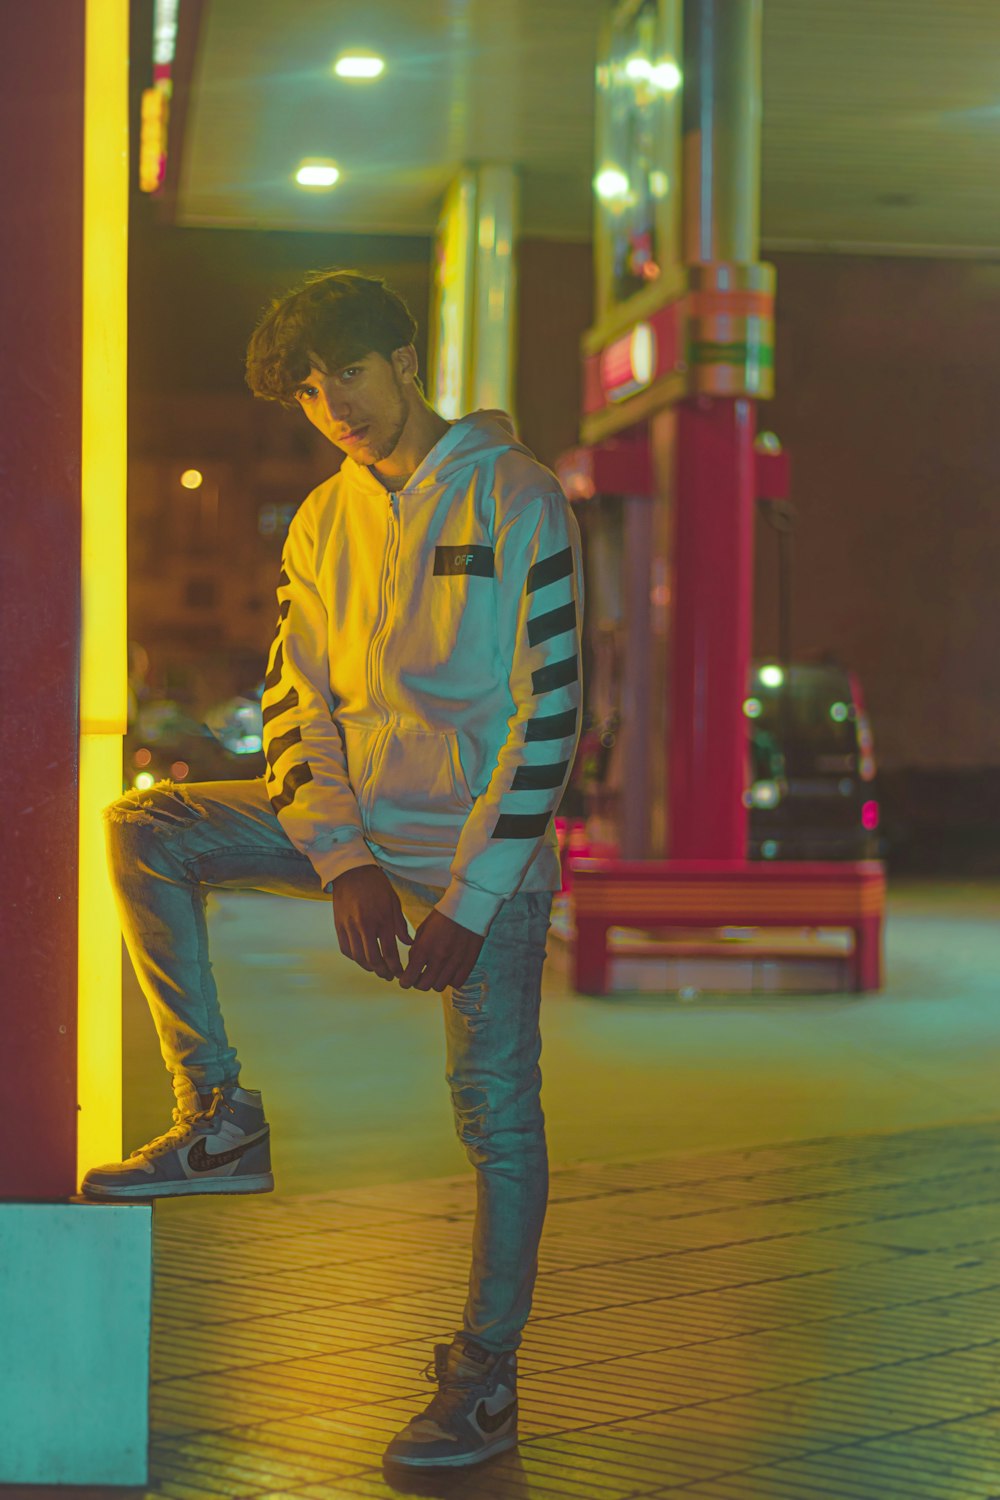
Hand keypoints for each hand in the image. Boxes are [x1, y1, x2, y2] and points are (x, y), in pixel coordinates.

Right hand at [330, 865, 410, 980]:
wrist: (352, 871)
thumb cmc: (376, 886)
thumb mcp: (394, 903)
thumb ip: (400, 926)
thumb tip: (408, 944)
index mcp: (382, 920)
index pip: (390, 952)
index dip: (396, 967)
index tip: (400, 973)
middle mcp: (365, 926)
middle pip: (373, 959)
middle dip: (383, 972)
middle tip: (389, 976)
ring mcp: (350, 926)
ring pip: (358, 957)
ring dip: (368, 967)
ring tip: (377, 970)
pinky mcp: (339, 925)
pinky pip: (346, 949)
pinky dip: (354, 958)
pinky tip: (362, 959)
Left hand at [400, 909, 484, 992]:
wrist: (468, 906)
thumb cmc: (444, 915)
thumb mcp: (423, 929)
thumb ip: (417, 948)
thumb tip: (413, 963)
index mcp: (424, 948)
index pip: (410, 976)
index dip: (405, 982)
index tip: (405, 980)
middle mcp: (438, 958)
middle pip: (424, 985)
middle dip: (418, 983)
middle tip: (419, 977)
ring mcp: (454, 963)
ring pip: (439, 986)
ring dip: (434, 982)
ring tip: (435, 974)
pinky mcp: (468, 963)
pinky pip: (456, 983)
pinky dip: (450, 981)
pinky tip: (448, 972)